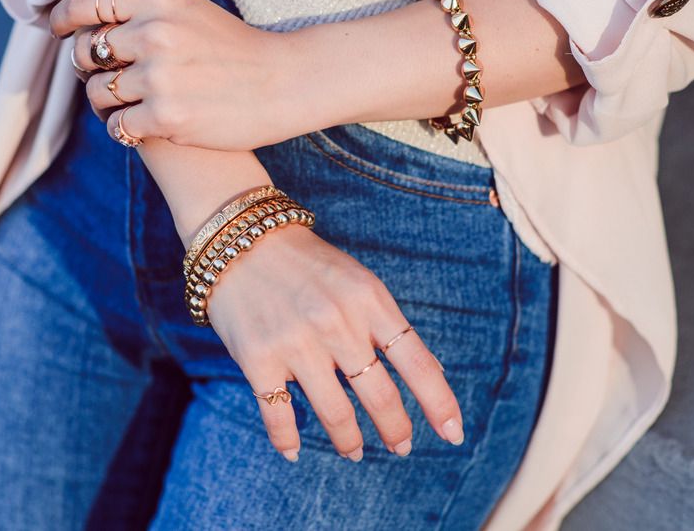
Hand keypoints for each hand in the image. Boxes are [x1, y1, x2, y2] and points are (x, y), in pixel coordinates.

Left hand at [49, 0, 298, 149]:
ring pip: (97, 91)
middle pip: (86, 50)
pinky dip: (123, 129)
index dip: (62, 18)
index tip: (58, 30)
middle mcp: (154, 34)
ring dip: (105, 101)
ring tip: (125, 104)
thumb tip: (78, 10)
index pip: (86, 3)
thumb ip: (142, 8)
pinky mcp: (165, 117)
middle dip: (88, 66)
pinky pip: (116, 126)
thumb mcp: (190, 10)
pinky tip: (140, 126)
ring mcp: (159, 77)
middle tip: (105, 75)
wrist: (283, 84)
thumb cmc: (235, 48)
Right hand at [205, 225, 464, 460]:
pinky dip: (288, 440)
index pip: (416, 362)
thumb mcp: (359, 282)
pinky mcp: (258, 359)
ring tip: (353, 452)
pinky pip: (279, 415)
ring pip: (335, 413)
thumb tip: (432, 373)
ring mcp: (296, 343)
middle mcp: (337, 324)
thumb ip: (390, 325)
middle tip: (401, 447)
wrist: (239, 240)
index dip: (439, 403)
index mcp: (369, 301)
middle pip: (379, 395)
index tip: (454, 434)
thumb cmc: (308, 264)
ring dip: (349, 442)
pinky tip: (295, 451)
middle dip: (395, 430)